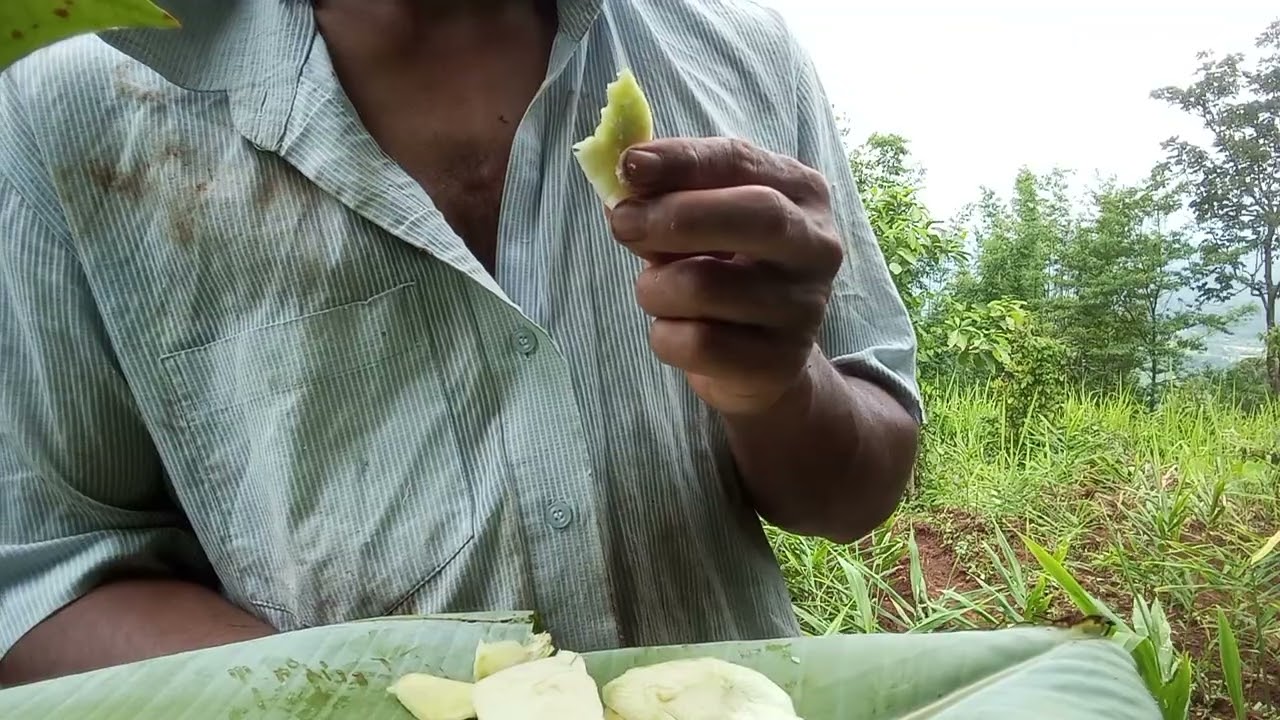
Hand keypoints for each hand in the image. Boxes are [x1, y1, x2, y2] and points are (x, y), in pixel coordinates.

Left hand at [607, 137, 845, 415]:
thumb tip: (618, 182)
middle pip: (755, 215)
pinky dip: (667, 336)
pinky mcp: (780, 361)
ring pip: (706, 286)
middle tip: (622, 223)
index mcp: (801, 192)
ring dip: (656, 287)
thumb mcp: (702, 222)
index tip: (629, 164)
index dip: (681, 160)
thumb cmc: (725, 271)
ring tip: (656, 291)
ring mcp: (805, 307)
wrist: (761, 358)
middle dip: (674, 217)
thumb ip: (665, 197)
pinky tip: (677, 331)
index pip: (740, 161)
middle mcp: (817, 246)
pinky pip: (699, 343)